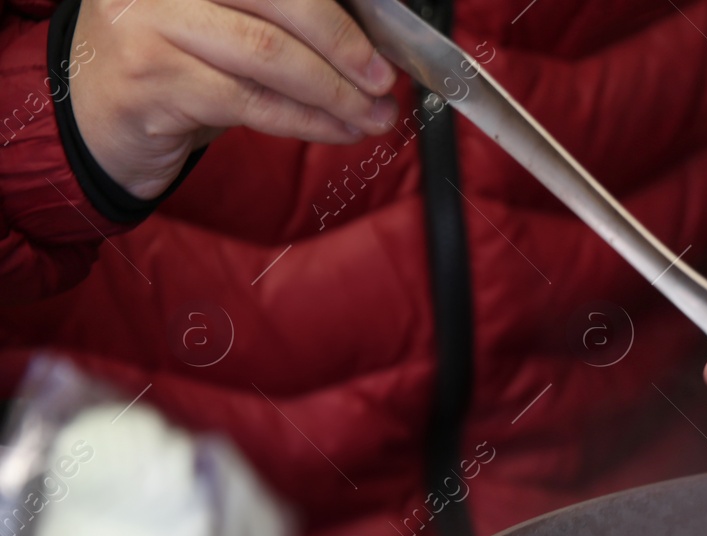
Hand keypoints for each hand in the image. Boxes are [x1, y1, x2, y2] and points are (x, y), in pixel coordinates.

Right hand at [69, 0, 399, 199]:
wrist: (99, 119)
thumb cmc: (176, 62)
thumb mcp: (225, 20)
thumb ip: (282, 15)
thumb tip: (369, 37)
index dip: (339, 3)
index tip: (386, 28)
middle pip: (280, 0)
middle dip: (344, 44)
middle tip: (382, 78)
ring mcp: (150, 22)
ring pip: (270, 55)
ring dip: (334, 92)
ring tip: (373, 115)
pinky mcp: (153, 80)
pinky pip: (253, 102)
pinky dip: (308, 120)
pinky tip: (339, 130)